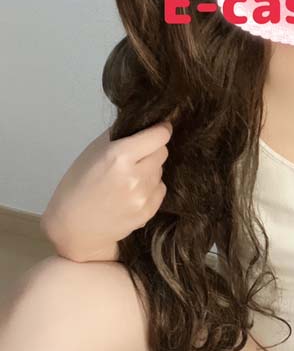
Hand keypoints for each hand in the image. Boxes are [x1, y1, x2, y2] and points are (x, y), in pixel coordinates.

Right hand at [41, 120, 172, 261]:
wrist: (75, 228)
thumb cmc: (77, 185)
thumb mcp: (92, 152)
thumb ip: (118, 135)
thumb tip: (142, 123)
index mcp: (119, 156)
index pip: (159, 136)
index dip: (161, 130)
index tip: (160, 128)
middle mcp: (136, 176)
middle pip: (162, 152)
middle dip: (153, 150)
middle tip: (137, 155)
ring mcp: (144, 196)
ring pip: (161, 171)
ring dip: (150, 169)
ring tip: (129, 178)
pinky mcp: (149, 212)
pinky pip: (160, 189)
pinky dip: (151, 187)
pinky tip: (132, 193)